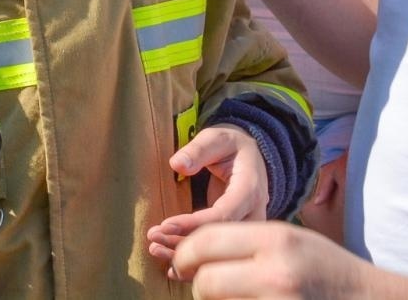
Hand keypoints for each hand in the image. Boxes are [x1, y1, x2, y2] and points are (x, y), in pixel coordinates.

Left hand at [146, 125, 268, 265]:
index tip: (165, 225)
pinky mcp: (240, 239)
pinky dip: (196, 264)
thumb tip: (177, 164)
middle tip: (154, 238)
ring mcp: (249, 231)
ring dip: (187, 256)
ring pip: (222, 253)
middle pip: (222, 239)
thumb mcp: (218, 138)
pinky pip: (221, 257)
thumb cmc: (232, 147)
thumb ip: (199, 149)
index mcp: (250, 189)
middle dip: (185, 242)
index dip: (194, 223)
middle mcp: (254, 214)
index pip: (224, 213)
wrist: (253, 158)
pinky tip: (172, 268)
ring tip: (155, 249)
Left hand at [167, 220, 380, 296]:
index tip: (183, 263)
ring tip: (238, 295)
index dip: (185, 254)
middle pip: (205, 283)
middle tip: (207, 288)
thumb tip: (189, 252)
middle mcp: (277, 274)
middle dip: (201, 287)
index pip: (205, 242)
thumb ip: (244, 242)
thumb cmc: (329, 271)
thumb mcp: (292, 240)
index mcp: (276, 239)